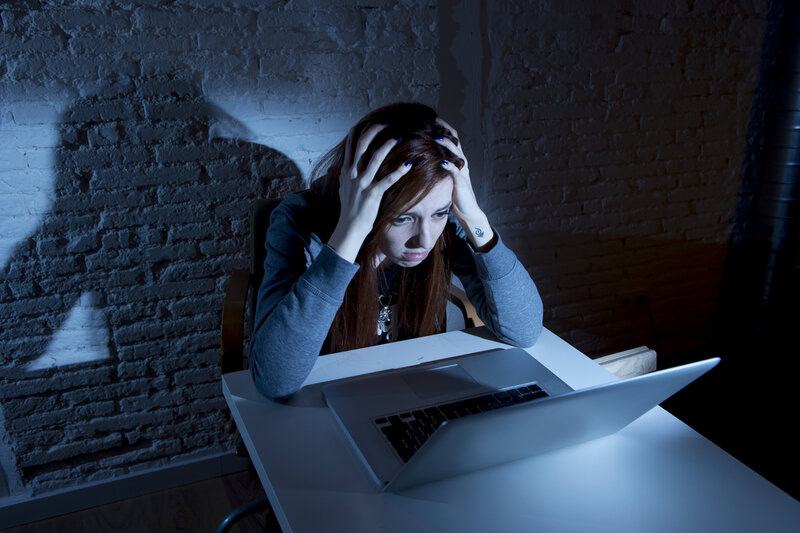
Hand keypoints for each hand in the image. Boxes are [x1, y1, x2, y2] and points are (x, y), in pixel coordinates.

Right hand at [328, 124, 411, 262]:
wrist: (350, 227)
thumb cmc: (350, 208)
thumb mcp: (344, 187)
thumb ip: (346, 174)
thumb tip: (345, 165)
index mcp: (346, 171)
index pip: (351, 145)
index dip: (361, 130)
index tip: (372, 121)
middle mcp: (353, 174)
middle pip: (362, 146)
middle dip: (374, 132)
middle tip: (387, 123)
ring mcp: (362, 184)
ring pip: (374, 159)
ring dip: (388, 146)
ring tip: (399, 137)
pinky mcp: (372, 195)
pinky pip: (387, 180)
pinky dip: (398, 171)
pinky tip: (408, 164)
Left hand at [434, 118, 493, 249]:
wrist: (468, 211)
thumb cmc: (455, 194)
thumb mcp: (446, 177)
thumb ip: (439, 166)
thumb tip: (423, 156)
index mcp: (457, 159)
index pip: (452, 137)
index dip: (442, 126)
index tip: (430, 117)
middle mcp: (461, 162)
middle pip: (455, 140)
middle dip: (444, 130)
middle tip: (432, 121)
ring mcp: (462, 172)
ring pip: (456, 153)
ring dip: (447, 145)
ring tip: (437, 137)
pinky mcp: (461, 184)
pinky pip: (456, 172)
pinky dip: (449, 166)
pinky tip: (442, 162)